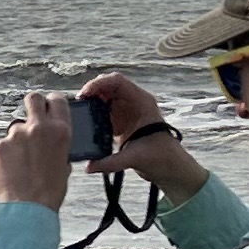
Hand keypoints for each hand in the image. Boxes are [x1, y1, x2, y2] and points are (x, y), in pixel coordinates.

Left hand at [0, 93, 76, 210]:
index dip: (51, 103)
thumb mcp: (65, 163)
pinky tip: (12, 169)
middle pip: (32, 98)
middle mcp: (38, 127)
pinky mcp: (0, 145)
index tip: (48, 107)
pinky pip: (5, 143)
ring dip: (19, 138)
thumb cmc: (50, 190)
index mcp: (60, 130)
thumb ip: (58, 144)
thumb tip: (51, 139)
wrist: (29, 207)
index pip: (56, 99)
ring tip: (23, 161)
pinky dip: (8, 153)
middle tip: (32, 118)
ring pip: (17, 127)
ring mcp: (17, 135)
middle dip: (33, 105)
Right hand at [76, 71, 205, 196]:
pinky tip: (87, 121)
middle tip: (79, 102)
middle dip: (92, 91)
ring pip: (105, 97)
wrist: (169, 165)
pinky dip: (95, 112)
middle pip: (109, 86)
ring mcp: (127, 110)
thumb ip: (110, 162)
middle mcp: (134, 102)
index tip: (84, 94)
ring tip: (80, 111)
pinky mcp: (122, 121)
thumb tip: (88, 167)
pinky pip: (105, 110)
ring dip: (92, 101)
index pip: (117, 82)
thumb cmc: (160, 156)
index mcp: (141, 102)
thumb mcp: (134, 158)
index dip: (99, 83)